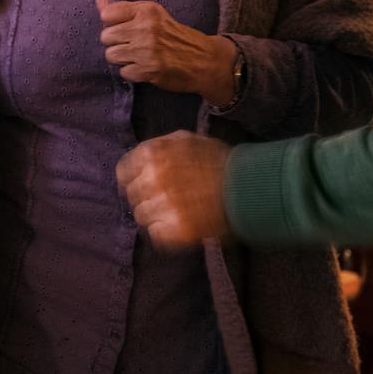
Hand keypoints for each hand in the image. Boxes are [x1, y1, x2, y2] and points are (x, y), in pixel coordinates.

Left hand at [97, 0, 235, 100]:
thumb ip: (123, 10)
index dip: (112, 24)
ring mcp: (147, 50)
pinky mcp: (149, 70)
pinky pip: (123, 72)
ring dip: (122, 59)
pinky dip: (132, 73)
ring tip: (138, 57)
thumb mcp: (152, 16)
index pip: (107, 14)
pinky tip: (145, 68)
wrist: (204, 60)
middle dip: (116, 43)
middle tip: (133, 45)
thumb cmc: (175, 36)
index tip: (125, 29)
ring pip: (110, 55)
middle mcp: (146, 28)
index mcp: (147, 10)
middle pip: (106, 36)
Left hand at [116, 131, 232, 248]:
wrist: (249, 186)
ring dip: (156, 215)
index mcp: (151, 154)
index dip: (132, 180)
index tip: (142, 185)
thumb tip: (137, 161)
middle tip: (165, 199)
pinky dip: (166, 232)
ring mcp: (164, 205)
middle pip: (133, 196)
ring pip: (142, 217)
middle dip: (146, 197)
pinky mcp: (177, 229)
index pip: (123, 172)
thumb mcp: (187, 139)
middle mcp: (153, 179)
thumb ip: (159, 148)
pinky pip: (156, 234)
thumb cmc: (217, 160)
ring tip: (175, 212)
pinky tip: (181, 223)